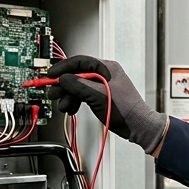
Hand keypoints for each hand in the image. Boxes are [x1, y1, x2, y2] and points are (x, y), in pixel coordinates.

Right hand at [46, 56, 167, 152]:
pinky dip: (75, 101)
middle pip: (76, 75)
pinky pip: (83, 95)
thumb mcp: (98, 96)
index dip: (63, 68)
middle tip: (53, 94)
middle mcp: (104, 74)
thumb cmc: (126, 110)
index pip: (79, 61)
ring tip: (64, 107)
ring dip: (68, 97)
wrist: (138, 126)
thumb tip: (63, 79)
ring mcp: (102, 86)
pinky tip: (72, 108)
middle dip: (64, 86)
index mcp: (106, 68)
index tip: (51, 75)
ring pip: (78, 87)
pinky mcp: (100, 96)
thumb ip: (78, 85)